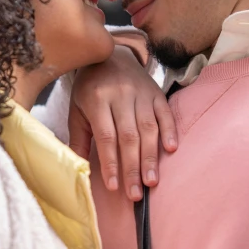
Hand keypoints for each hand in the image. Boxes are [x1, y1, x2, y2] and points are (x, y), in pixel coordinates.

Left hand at [69, 45, 176, 200]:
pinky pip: (165, 112)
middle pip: (129, 136)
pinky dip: (169, 131)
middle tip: (136, 194)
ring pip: (148, 128)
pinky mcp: (156, 92)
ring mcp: (141, 93)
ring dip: (151, 156)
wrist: (110, 54)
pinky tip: (171, 150)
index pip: (106, 136)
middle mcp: (121, 95)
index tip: (114, 186)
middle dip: (132, 167)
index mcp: (97, 99)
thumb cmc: (90, 87)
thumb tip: (78, 169)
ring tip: (152, 181)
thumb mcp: (77, 109)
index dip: (111, 162)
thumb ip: (78, 138)